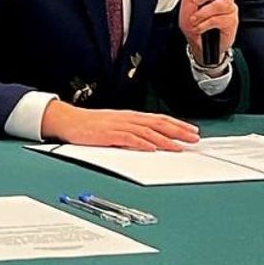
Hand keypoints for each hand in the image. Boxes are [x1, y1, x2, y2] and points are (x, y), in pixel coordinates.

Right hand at [41, 100, 198, 151]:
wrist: (70, 121)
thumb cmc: (92, 125)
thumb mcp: (117, 125)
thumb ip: (134, 132)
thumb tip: (153, 141)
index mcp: (131, 116)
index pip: (160, 119)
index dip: (178, 124)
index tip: (192, 131)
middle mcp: (129, 118)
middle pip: (158, 123)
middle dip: (178, 131)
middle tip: (193, 138)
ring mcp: (119, 125)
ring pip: (147, 131)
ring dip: (164, 139)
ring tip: (178, 147)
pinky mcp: (109, 134)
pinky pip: (128, 138)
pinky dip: (141, 143)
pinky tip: (151, 148)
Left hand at [178, 0, 237, 59]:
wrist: (196, 43)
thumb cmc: (194, 22)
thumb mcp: (188, 0)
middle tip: (196, 1)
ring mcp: (229, 10)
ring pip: (220, 4)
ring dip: (202, 13)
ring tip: (195, 20)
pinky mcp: (231, 23)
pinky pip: (219, 19)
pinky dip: (205, 24)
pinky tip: (200, 27)